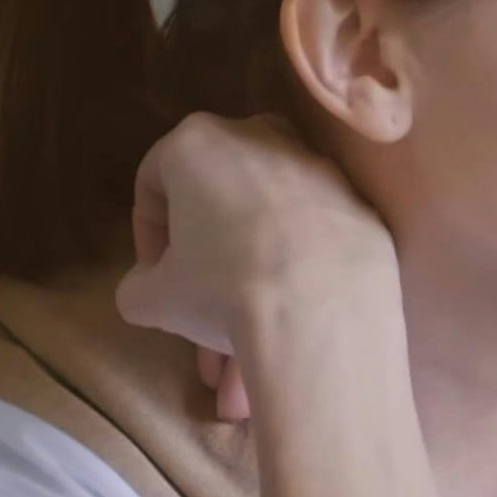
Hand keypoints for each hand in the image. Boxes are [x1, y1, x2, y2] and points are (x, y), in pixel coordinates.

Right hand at [113, 114, 399, 416]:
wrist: (322, 310)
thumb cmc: (222, 287)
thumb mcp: (154, 300)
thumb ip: (138, 286)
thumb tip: (146, 290)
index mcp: (197, 142)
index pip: (154, 183)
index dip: (147, 237)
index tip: (154, 279)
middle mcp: (259, 138)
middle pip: (219, 206)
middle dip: (205, 270)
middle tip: (199, 322)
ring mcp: (317, 169)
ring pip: (267, 231)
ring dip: (249, 287)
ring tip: (240, 359)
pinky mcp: (358, 205)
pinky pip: (312, 241)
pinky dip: (296, 279)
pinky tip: (286, 333)